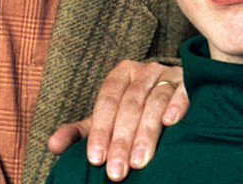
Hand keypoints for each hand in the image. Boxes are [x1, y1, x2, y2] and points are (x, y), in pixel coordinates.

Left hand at [47, 60, 187, 181]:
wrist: (174, 93)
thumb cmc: (135, 111)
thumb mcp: (107, 119)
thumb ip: (80, 132)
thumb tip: (52, 145)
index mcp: (121, 75)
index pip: (107, 101)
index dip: (101, 131)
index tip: (96, 159)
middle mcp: (144, 71)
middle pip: (130, 105)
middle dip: (122, 140)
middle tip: (117, 171)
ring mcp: (169, 75)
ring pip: (154, 102)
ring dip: (146, 133)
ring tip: (140, 161)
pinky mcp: (190, 82)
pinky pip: (183, 92)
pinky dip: (177, 105)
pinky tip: (171, 123)